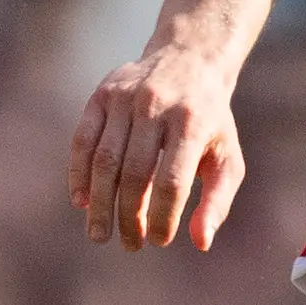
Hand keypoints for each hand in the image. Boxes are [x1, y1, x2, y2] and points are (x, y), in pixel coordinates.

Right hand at [68, 41, 243, 251]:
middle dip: (128, 217)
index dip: (162, 217)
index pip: (171, 182)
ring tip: (99, 235)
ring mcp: (125, 98)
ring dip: (100, 203)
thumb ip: (217, 201)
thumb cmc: (210, 122)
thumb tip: (201, 242)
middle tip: (128, 245)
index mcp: (192, 123)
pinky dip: (78, 174)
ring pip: (105, 160)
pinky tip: (82, 202)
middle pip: (134, 174)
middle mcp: (156, 106)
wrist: (188, 59)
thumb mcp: (227, 157)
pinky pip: (83, 140)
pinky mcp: (102, 95)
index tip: (158, 241)